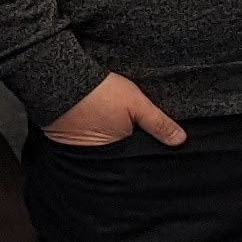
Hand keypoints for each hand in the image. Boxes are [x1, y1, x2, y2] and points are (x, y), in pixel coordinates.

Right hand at [45, 71, 185, 147]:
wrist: (61, 79)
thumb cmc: (100, 93)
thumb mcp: (136, 105)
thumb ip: (159, 124)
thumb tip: (181, 141)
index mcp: (114, 153)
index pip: (135, 161)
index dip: (145, 154)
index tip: (156, 148)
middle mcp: (95, 157)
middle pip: (120, 159)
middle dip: (131, 151)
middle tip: (138, 138)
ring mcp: (79, 150)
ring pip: (105, 152)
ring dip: (114, 144)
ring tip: (122, 131)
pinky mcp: (67, 141)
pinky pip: (88, 145)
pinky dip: (98, 138)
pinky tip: (105, 127)